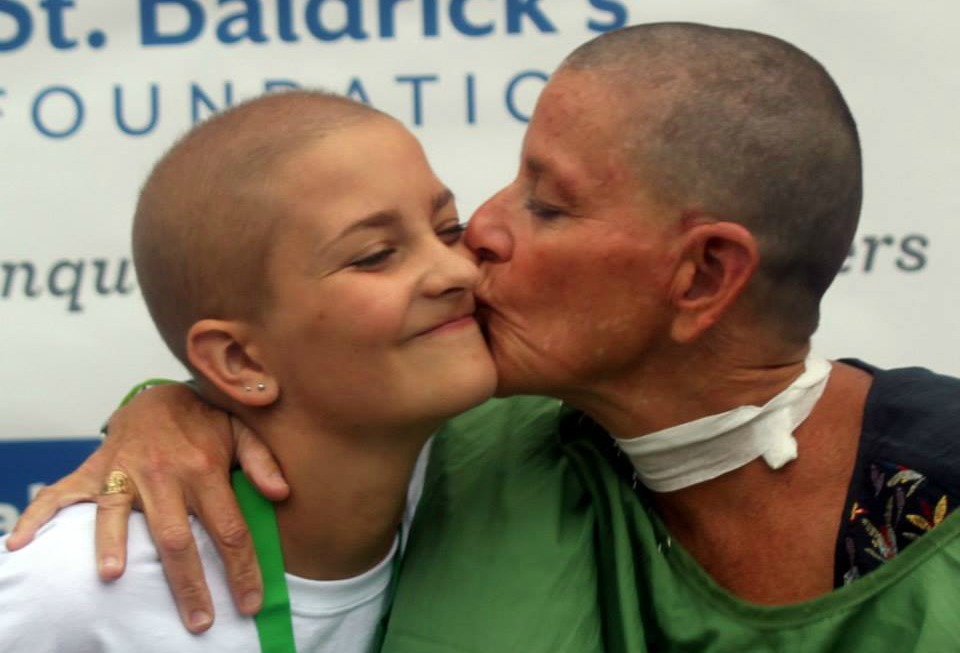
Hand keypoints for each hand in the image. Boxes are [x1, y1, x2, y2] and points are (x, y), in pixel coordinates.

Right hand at [5, 383, 289, 632]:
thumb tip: (282, 493)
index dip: (241, 570)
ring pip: (116, 516)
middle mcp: (162, 473)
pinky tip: (22, 542)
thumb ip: (263, 462)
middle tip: (199, 622)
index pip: (228, 529)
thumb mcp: (242, 432)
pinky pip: (62, 495)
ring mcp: (124, 473)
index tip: (249, 603)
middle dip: (188, 585)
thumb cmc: (205, 422)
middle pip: (175, 538)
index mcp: (204, 469)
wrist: (158, 395)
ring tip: (116, 579)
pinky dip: (38, 517)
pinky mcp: (95, 471)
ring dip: (112, 547)